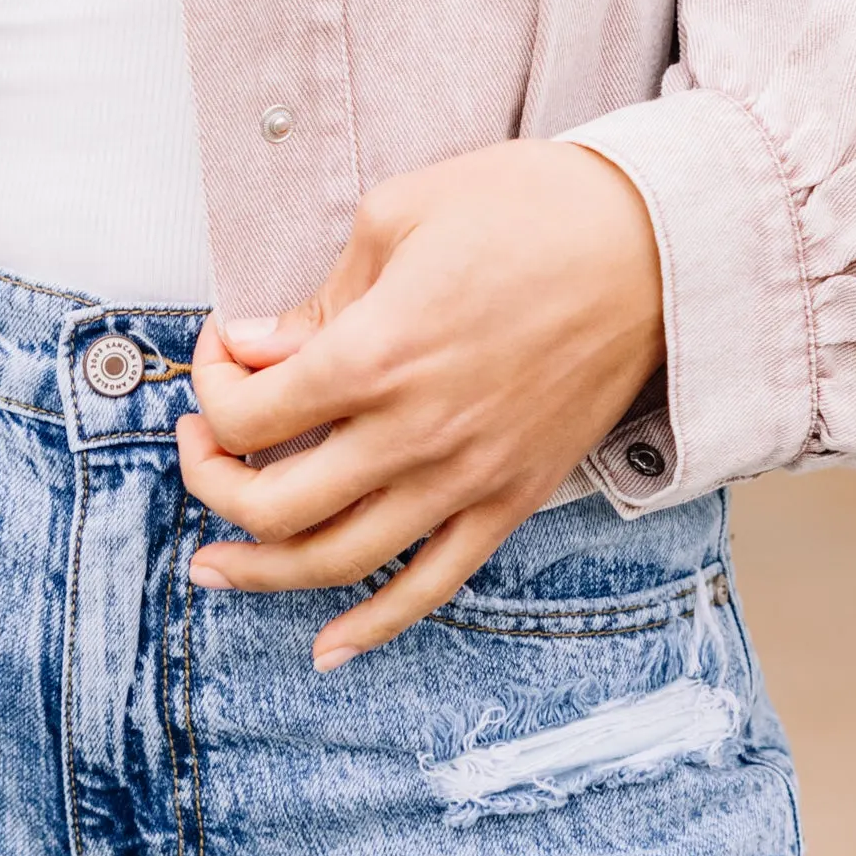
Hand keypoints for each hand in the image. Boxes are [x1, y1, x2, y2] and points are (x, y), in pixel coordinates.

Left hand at [177, 140, 663, 670]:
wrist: (653, 247)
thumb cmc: (529, 209)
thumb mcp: (400, 212)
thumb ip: (321, 293)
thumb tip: (257, 345)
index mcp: (378, 353)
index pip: (249, 412)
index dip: (211, 383)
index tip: (222, 347)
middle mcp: (413, 432)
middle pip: (273, 502)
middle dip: (211, 479)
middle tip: (202, 442)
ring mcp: (465, 477)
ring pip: (336, 562)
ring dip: (260, 570)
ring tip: (216, 561)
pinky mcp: (511, 499)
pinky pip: (431, 588)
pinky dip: (372, 628)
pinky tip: (328, 646)